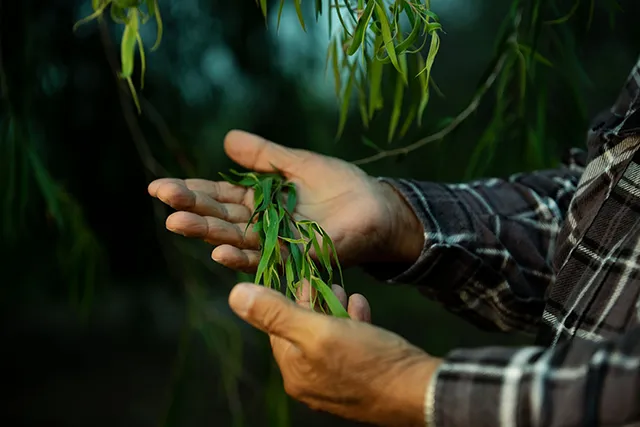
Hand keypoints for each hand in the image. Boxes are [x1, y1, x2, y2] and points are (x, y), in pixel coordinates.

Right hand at [148, 130, 422, 271]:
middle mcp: (266, 226)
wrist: (379, 207)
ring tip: (176, 223)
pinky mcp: (301, 257)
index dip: (192, 192)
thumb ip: (265, 156)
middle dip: (191, 210)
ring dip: (207, 233)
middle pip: (222, 219)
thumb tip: (226, 138)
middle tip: (161, 199)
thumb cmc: (341, 186)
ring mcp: (281, 244)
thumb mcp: (298, 163)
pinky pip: (268, 259)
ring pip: (237, 240)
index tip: (159, 186)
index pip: (221, 198)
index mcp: (263, 203)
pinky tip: (218, 253)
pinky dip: (242, 257)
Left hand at [228, 282, 440, 426]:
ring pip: (327, 338)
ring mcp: (337, 383)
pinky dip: (352, 324)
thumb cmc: (367, 360)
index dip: (286, 299)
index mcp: (295, 372)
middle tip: (322, 281)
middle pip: (302, 333)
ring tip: (341, 291)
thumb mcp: (317, 330)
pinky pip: (349, 348)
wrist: (419, 391)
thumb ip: (275, 313)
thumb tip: (234, 294)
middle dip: (312, 303)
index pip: (277, 329)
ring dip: (332, 310)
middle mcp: (311, 382)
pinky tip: (359, 307)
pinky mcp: (360, 380)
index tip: (299, 277)